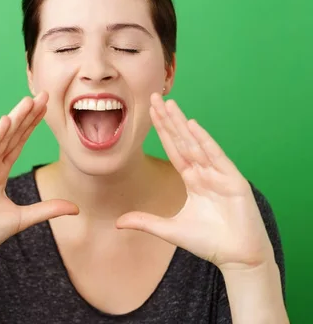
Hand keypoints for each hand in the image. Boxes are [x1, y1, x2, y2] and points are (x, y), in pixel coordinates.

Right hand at [0, 92, 78, 261]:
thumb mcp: (23, 218)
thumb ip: (47, 209)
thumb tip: (75, 207)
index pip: (19, 143)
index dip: (32, 125)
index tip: (46, 108)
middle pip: (12, 136)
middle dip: (27, 116)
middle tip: (43, 95)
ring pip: (0, 140)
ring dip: (14, 120)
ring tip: (28, 101)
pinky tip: (4, 122)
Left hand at [116, 93, 274, 270]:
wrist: (237, 258)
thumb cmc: (209, 243)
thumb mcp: (170, 230)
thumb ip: (145, 222)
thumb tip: (118, 222)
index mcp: (192, 179)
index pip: (173, 148)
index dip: (161, 130)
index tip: (150, 111)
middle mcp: (205, 172)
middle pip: (182, 140)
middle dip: (168, 119)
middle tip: (154, 96)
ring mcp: (219, 174)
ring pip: (196, 144)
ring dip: (182, 124)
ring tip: (169, 103)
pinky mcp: (233, 181)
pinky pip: (216, 157)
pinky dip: (205, 141)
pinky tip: (193, 126)